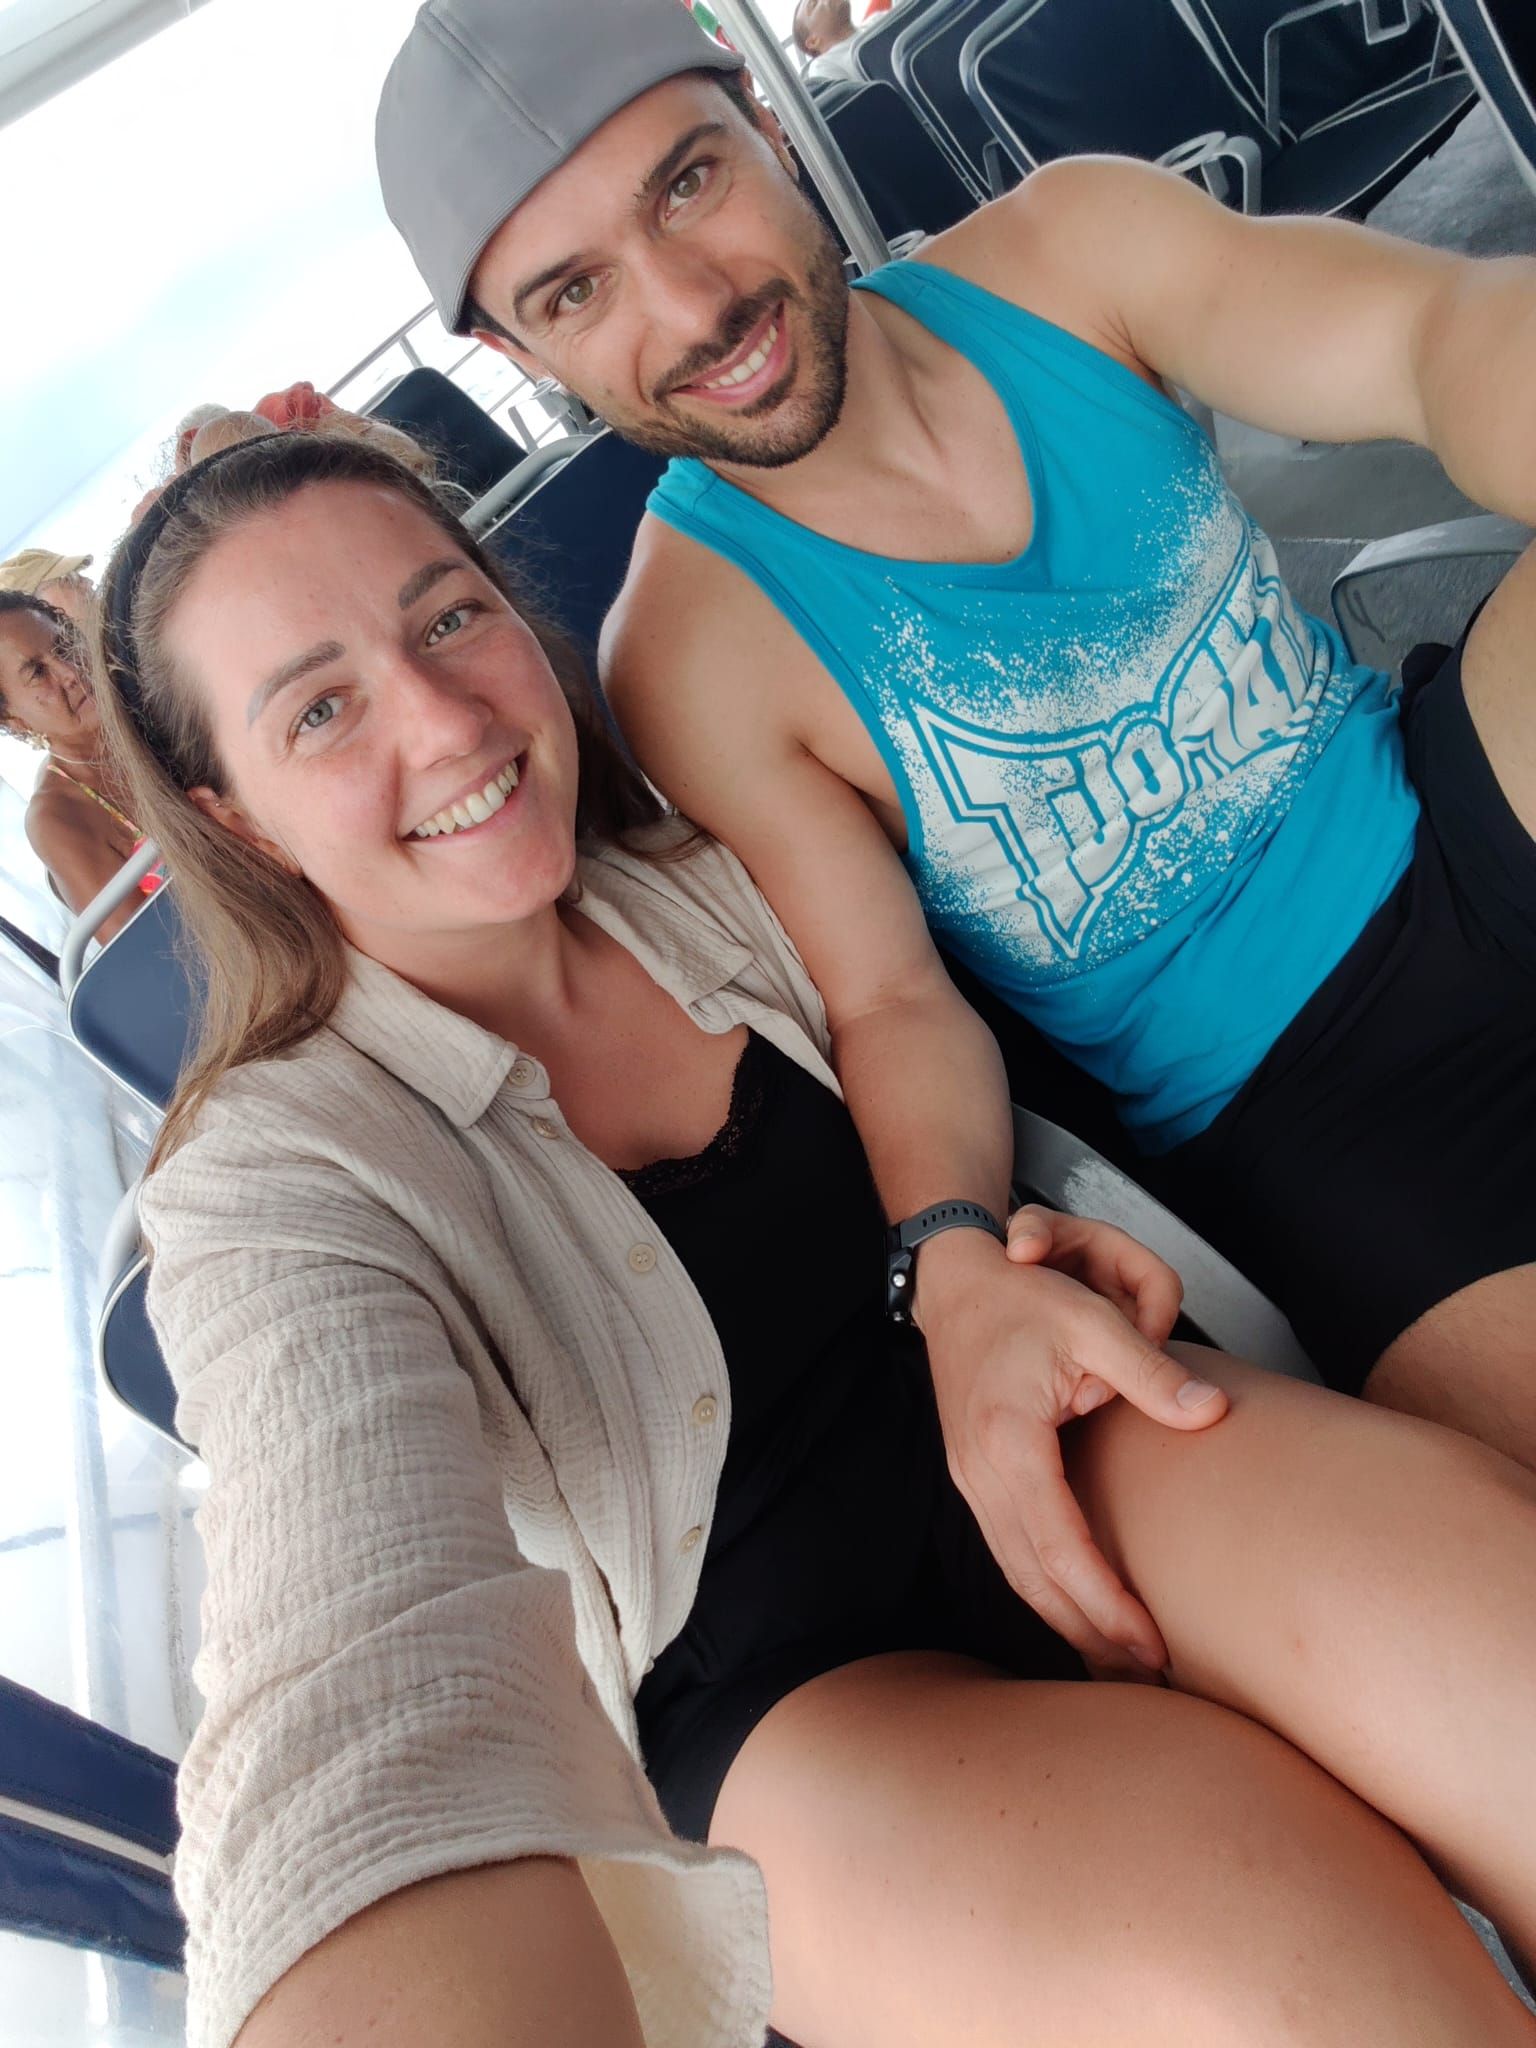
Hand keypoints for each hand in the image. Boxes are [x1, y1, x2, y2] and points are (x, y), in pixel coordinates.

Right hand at [914, 1228, 1228, 1675]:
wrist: (954, 1283)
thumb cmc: (1019, 1295)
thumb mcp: (1089, 1320)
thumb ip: (1150, 1370)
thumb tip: (1210, 1412)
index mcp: (1007, 1443)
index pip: (1063, 1550)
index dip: (1109, 1605)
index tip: (1154, 1646)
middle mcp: (979, 1474)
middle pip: (1034, 1581)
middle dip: (1090, 1635)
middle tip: (1146, 1677)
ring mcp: (970, 1480)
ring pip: (1017, 1574)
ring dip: (1065, 1622)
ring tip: (1118, 1662)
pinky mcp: (975, 1478)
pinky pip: (1010, 1552)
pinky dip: (1045, 1591)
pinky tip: (1077, 1610)